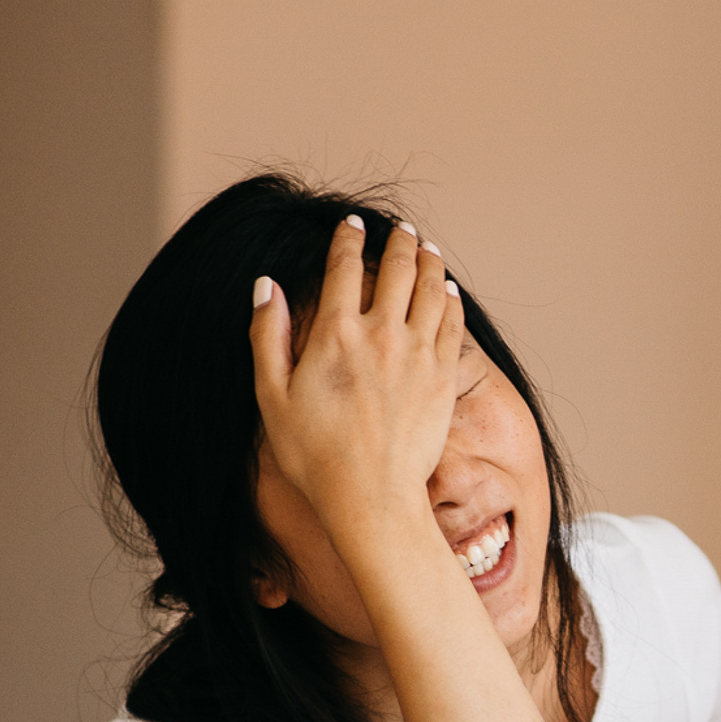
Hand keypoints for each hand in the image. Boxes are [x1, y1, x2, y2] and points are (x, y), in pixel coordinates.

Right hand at [249, 215, 466, 533]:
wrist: (371, 496)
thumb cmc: (314, 454)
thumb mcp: (272, 396)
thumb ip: (267, 336)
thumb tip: (267, 286)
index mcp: (335, 334)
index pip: (344, 268)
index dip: (348, 240)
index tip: (352, 225)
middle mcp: (381, 335)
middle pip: (396, 270)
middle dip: (398, 242)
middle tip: (401, 228)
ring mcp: (418, 355)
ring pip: (431, 291)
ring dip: (429, 263)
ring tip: (426, 247)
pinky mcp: (444, 378)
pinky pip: (453, 325)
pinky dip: (450, 301)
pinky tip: (448, 291)